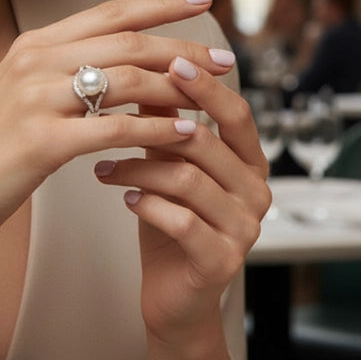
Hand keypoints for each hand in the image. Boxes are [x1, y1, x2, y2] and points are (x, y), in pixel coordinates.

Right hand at [0, 0, 236, 260]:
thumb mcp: (24, 94)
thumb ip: (68, 70)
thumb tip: (129, 63)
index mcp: (35, 44)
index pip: (111, 12)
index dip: (161, 3)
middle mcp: (35, 61)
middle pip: (128, 41)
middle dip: (184, 47)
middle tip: (226, 58)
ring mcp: (35, 98)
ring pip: (127, 80)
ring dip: (178, 87)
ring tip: (214, 94)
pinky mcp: (40, 140)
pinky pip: (115, 127)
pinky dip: (155, 129)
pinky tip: (183, 133)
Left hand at [93, 54, 270, 359]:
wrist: (175, 298)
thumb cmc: (173, 220)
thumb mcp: (171, 165)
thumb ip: (166, 123)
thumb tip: (144, 66)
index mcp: (252, 162)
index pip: (237, 114)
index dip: (206, 87)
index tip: (172, 61)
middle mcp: (257, 191)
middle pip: (212, 142)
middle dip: (162, 123)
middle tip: (117, 109)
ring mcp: (244, 228)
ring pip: (189, 179)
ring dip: (140, 167)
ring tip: (103, 163)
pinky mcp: (221, 260)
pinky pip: (180, 220)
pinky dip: (145, 203)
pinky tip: (122, 196)